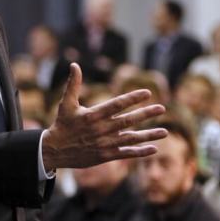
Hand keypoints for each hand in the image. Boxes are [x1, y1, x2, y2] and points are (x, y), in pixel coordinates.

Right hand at [43, 63, 167, 169]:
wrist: (54, 150)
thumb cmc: (62, 124)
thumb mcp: (66, 103)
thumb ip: (73, 84)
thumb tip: (74, 64)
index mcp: (93, 115)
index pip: (116, 104)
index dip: (132, 98)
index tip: (147, 92)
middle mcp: (101, 129)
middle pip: (127, 120)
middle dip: (146, 114)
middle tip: (162, 108)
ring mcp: (104, 143)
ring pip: (130, 138)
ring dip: (148, 135)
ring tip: (165, 131)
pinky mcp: (105, 155)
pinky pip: (126, 153)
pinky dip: (140, 152)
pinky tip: (153, 148)